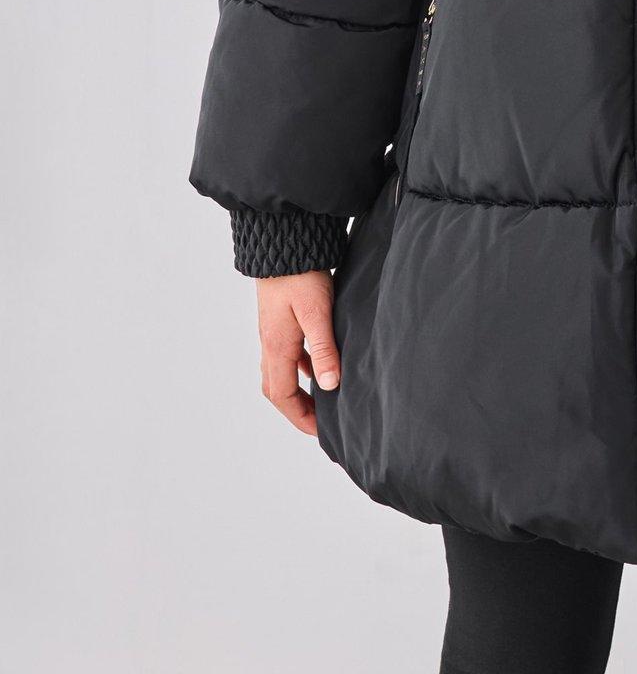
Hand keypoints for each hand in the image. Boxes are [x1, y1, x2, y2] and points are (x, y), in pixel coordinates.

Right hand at [255, 270, 340, 435]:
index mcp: (276, 346)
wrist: (283, 242)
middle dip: (297, 409)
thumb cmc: (300, 274)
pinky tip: (318, 362)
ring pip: (280, 371)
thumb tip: (330, 386)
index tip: (322, 431)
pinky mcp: (280, 319)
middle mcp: (270, 343)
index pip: (282, 396)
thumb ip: (324, 349)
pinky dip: (301, 366)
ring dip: (298, 389)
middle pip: (276, 388)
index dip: (301, 417)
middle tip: (321, 421)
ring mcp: (273, 331)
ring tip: (322, 397)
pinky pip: (287, 353)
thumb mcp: (317, 312)